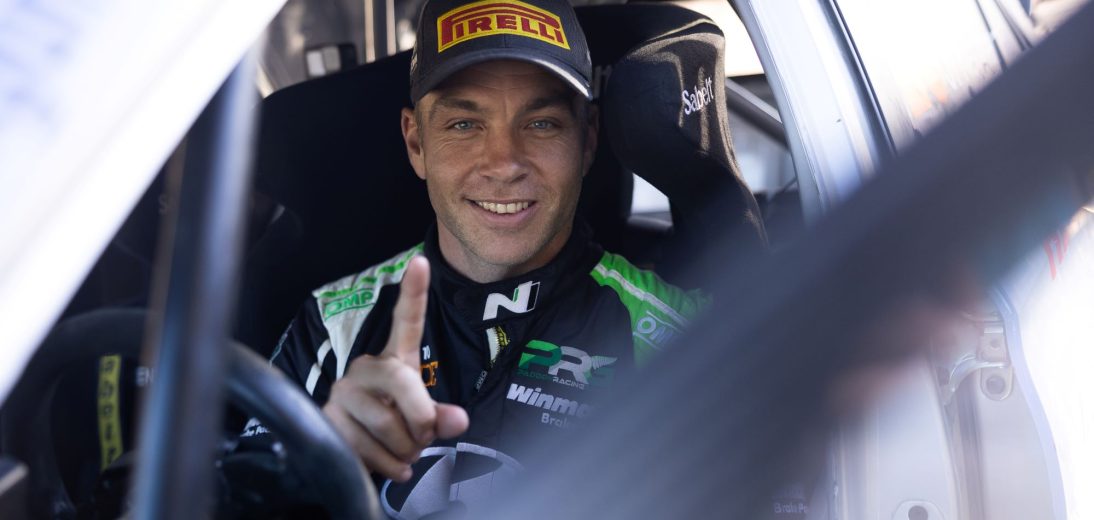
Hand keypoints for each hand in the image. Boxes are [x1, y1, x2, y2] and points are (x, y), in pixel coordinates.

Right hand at [321, 256, 468, 481]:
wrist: (352, 456)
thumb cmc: (394, 430)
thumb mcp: (422, 421)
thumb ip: (441, 417)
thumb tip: (458, 420)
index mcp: (393, 360)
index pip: (405, 322)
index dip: (413, 293)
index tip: (420, 262)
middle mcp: (365, 368)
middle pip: (403, 382)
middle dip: (422, 421)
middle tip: (422, 439)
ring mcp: (343, 391)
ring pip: (388, 424)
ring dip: (405, 450)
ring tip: (402, 452)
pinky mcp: (328, 418)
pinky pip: (368, 447)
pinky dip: (388, 466)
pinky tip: (389, 465)